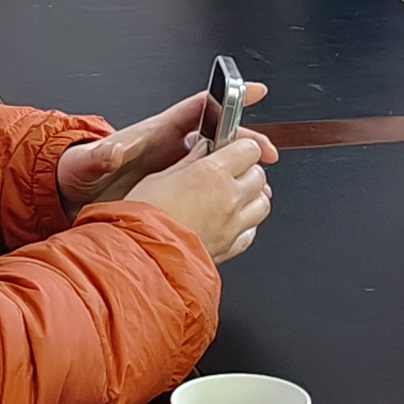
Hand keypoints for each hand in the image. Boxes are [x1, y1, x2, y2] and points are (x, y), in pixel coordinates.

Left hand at [59, 81, 267, 205]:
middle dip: (247, 141)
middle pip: (218, 136)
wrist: (70, 196)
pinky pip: (207, 186)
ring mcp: (173, 169)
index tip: (253, 91)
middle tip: (267, 152)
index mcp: (156, 133)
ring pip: (217, 162)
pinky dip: (226, 192)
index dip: (228, 97)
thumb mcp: (87, 163)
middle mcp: (169, 148)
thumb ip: (99, 156)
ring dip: (241, 167)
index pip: (200, 107)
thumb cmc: (79, 172)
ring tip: (261, 181)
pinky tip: (239, 204)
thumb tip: (110, 151)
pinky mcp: (173, 191)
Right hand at [125, 128, 277, 262]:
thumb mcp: (160, 176)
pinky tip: (229, 221)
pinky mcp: (230, 247)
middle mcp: (229, 197)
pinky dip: (246, 224)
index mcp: (213, 172)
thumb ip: (189, 161)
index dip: (241, 147)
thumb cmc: (143, 217)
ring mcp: (233, 224)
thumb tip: (202, 149)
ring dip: (252, 197)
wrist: (141, 256)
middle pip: (259, 175)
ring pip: (262, 203)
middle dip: (248, 171)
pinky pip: (251, 231)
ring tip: (233, 196)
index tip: (232, 150)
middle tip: (229, 172)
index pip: (249, 149)